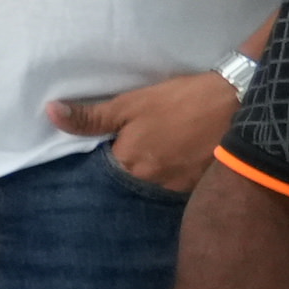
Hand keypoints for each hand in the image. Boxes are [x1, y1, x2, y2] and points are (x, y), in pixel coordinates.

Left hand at [51, 67, 240, 188]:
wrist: (239, 101)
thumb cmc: (180, 100)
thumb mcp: (130, 104)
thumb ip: (90, 116)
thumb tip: (50, 114)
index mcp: (130, 164)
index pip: (102, 173)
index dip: (100, 162)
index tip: (102, 151)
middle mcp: (152, 184)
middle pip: (128, 182)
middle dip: (125, 170)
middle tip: (131, 150)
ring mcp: (178, 188)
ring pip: (153, 185)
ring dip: (149, 175)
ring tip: (155, 155)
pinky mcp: (200, 186)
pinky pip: (177, 186)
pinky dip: (172, 176)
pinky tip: (175, 161)